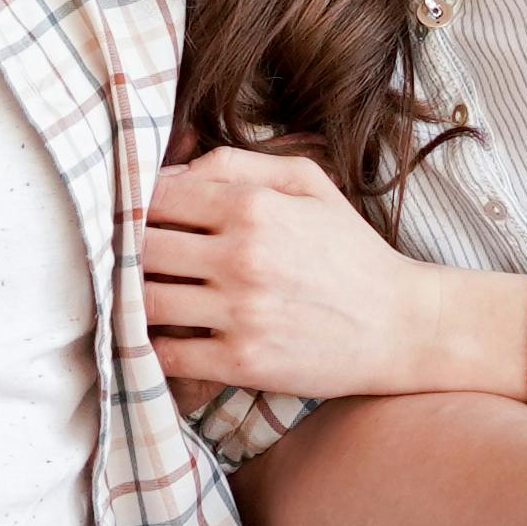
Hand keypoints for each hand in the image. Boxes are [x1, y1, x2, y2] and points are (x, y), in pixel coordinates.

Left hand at [142, 147, 522, 400]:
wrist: (400, 326)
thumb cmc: (350, 250)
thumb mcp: (307, 183)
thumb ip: (236, 163)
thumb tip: (172, 172)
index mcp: (252, 207)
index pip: (157, 197)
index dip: (136, 206)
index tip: (134, 218)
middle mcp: (241, 257)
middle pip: (142, 248)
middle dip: (127, 251)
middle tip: (125, 258)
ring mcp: (240, 313)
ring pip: (146, 300)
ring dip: (133, 298)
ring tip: (136, 295)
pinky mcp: (242, 362)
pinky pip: (167, 353)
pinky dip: (152, 346)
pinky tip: (157, 336)